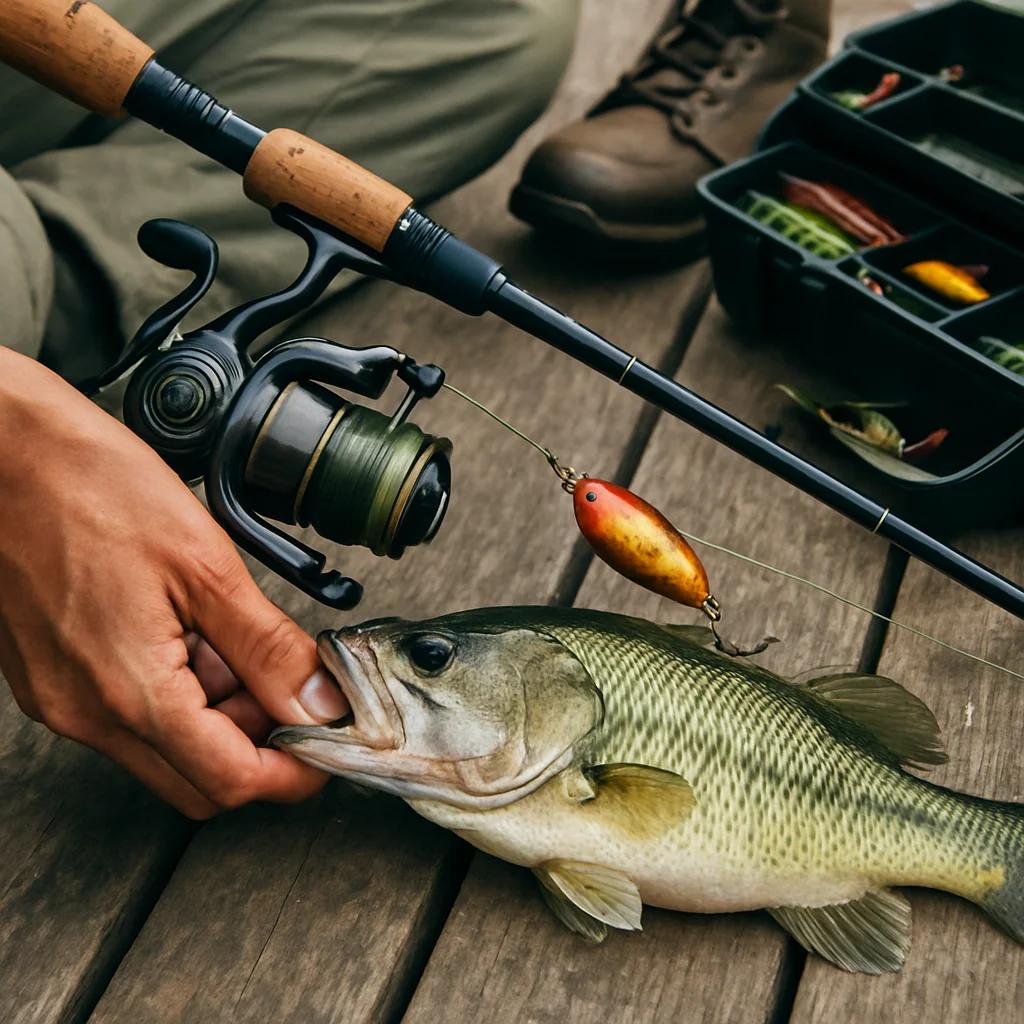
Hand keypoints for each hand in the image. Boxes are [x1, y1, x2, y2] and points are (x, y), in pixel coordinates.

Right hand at [0, 347, 348, 817]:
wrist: (5, 452)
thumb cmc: (90, 487)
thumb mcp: (205, 565)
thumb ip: (268, 647)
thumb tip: (319, 700)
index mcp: (129, 692)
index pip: (231, 780)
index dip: (296, 770)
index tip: (330, 742)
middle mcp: (87, 713)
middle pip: (199, 780)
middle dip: (261, 744)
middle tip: (293, 686)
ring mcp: (64, 699)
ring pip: (168, 747)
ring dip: (222, 713)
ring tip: (236, 638)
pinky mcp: (54, 678)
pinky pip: (133, 713)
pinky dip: (181, 691)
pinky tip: (195, 633)